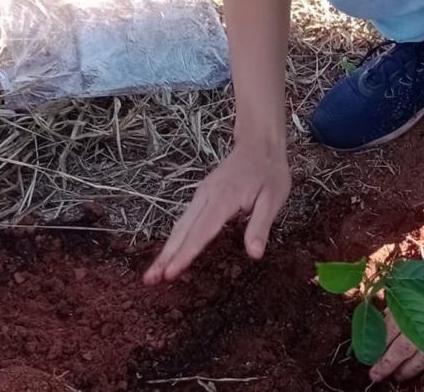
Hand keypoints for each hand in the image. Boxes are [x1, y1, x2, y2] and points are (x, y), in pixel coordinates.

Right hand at [143, 141, 290, 284]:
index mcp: (224, 198)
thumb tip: (254, 254)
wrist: (259, 144)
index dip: (186, 253)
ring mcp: (202, 194)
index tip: (170, 273)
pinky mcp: (203, 194)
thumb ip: (261, 226)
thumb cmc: (269, 171)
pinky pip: (186, 219)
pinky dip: (175, 238)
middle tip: (150, 279)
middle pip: (183, 230)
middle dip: (165, 256)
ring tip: (152, 273)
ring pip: (180, 225)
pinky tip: (170, 253)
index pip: (202, 231)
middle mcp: (207, 195)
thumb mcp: (274, 198)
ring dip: (166, 249)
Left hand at [370, 229, 423, 382]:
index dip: (380, 342)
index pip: (392, 324)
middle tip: (375, 375)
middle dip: (387, 363)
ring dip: (410, 368)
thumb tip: (391, 308)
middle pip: (405, 345)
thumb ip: (410, 288)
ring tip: (398, 376)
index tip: (369, 353)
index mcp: (420, 293)